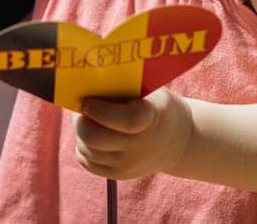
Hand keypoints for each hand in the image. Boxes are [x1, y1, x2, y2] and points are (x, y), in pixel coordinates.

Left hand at [74, 88, 193, 180]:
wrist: (176, 140)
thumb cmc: (155, 105)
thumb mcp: (149, 90)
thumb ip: (123, 85)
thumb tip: (87, 81)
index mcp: (150, 118)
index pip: (127, 121)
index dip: (102, 111)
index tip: (87, 101)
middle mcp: (140, 145)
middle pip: (95, 138)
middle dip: (80, 121)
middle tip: (80, 108)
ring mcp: (129, 164)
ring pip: (87, 150)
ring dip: (80, 133)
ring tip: (88, 120)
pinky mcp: (119, 175)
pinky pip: (87, 162)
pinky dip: (83, 148)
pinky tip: (92, 136)